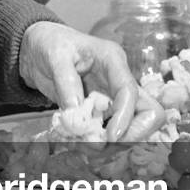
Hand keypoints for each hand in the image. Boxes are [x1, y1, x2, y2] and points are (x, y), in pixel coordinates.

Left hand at [18, 22, 165, 141]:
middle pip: (149, 112)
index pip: (130, 91)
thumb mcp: (54, 56)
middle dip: (133, 135)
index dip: (125, 117)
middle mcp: (119, 80)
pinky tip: (78, 143)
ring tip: (83, 146)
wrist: (39, 48)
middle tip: (103, 146)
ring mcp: (113, 97)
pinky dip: (98, 144)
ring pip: (132, 127)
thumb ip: (65, 81)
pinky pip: (110, 133)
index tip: (109, 137)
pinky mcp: (102, 111)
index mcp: (112, 60)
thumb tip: (75, 113)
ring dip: (113, 144)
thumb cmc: (50, 43)